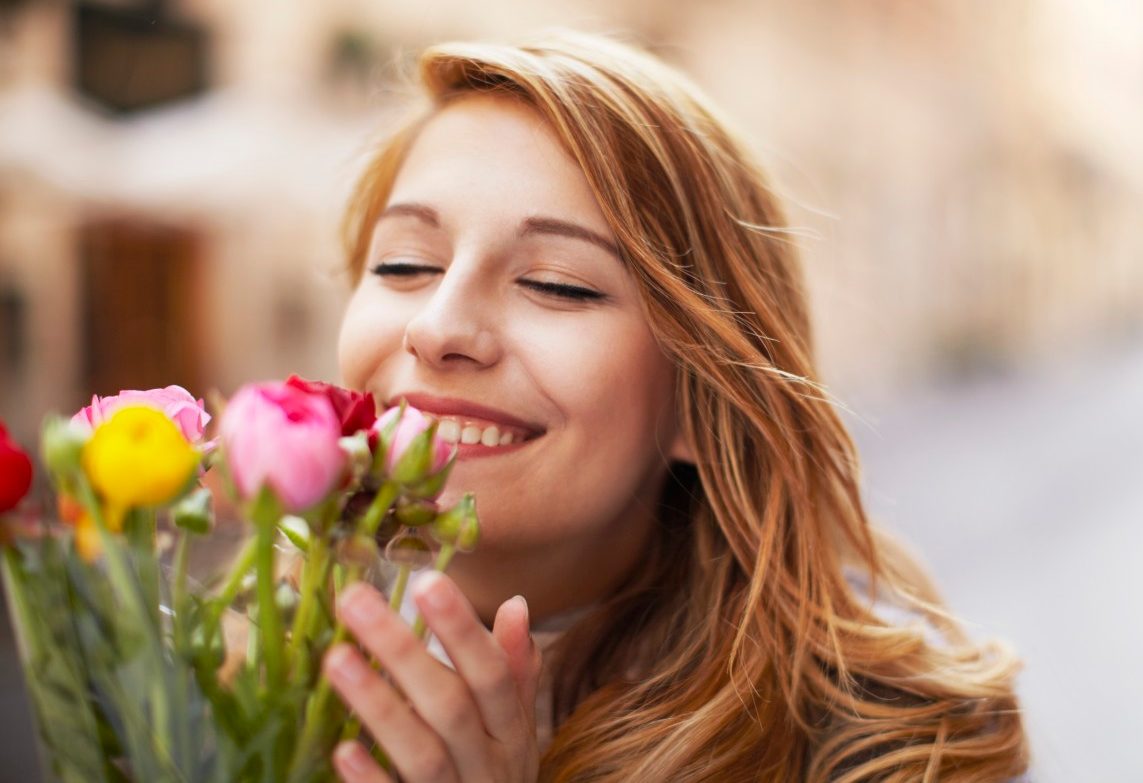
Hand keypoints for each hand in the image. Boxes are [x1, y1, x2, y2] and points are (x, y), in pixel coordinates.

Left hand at [324, 572, 541, 781]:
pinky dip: (373, 780)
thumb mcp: (514, 728)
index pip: (491, 672)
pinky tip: (341, 751)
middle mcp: (490, 765)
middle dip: (403, 650)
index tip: (426, 578)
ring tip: (334, 659)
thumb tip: (515, 603)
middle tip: (355, 600)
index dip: (461, 628)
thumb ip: (513, 670)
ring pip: (423, 754)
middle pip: (451, 705)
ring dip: (380, 706)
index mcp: (511, 731)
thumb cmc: (496, 778)